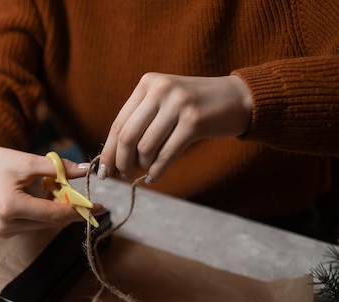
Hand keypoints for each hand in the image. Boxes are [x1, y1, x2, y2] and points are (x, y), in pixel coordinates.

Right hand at [0, 139, 104, 236]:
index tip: (101, 207)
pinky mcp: (3, 231)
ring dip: (55, 210)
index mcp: (11, 207)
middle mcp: (6, 224)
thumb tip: (87, 170)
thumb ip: (60, 169)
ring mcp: (3, 231)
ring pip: (43, 224)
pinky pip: (33, 224)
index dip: (80, 210)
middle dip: (69, 209)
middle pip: (51, 222)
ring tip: (54, 189)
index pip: (54, 214)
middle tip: (83, 196)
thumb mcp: (29, 161)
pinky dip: (43, 212)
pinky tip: (40, 196)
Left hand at [99, 73, 251, 181]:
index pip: (118, 123)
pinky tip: (154, 177)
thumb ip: (141, 120)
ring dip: (142, 167)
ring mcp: (178, 104)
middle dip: (121, 162)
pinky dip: (157, 171)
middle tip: (122, 176)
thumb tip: (113, 155)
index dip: (108, 151)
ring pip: (146, 148)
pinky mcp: (194, 121)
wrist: (238, 98)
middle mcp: (160, 89)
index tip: (102, 170)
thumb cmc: (195, 106)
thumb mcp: (164, 102)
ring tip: (144, 173)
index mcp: (147, 83)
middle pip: (127, 137)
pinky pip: (166, 154)